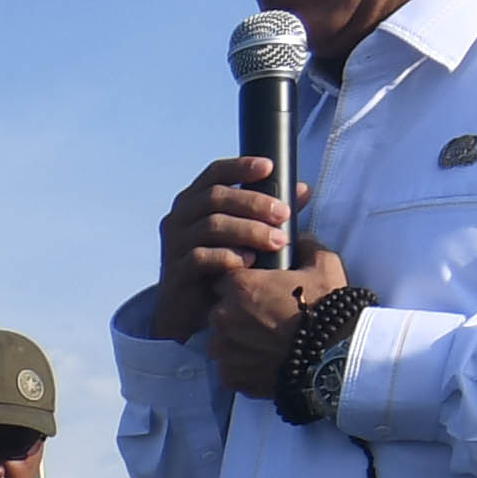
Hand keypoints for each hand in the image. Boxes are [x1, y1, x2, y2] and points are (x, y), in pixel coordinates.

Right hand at [152, 153, 290, 341]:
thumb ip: (268, 213)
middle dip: (254, 203)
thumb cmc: (218, 267)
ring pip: (212, 225)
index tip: (269, 167)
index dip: (240, 166)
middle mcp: (179, 218)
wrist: (188, 311)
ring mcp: (174, 244)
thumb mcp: (242, 235)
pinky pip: (201, 257)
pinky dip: (229, 257)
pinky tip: (249, 262)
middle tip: (284, 214)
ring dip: (249, 231)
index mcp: (193, 201)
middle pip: (216, 197)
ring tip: (277, 242)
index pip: (214, 173)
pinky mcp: (175, 271)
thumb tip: (302, 190)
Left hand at [202, 241, 349, 399]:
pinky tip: (265, 362)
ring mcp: (224, 349)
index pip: (224, 279)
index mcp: (239, 285)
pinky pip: (229, 368)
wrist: (335, 357)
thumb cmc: (328, 308)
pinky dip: (242, 367)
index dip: (241, 286)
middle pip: (220, 311)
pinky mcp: (230, 377)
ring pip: (222, 341)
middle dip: (237, 314)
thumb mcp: (323, 264)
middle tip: (266, 320)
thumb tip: (297, 239)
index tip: (258, 293)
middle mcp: (223, 316)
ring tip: (266, 344)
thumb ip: (304, 246)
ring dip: (237, 341)